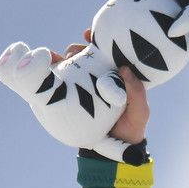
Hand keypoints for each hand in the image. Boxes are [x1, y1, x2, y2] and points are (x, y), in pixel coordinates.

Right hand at [52, 30, 149, 144]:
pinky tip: (49, 68)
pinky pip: (62, 82)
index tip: (87, 34)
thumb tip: (124, 69)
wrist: (112, 153)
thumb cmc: (130, 130)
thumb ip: (137, 93)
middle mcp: (101, 78)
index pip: (108, 52)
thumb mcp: (140, 113)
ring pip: (73, 66)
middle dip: (77, 48)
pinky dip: (54, 73)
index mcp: (118, 77)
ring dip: (64, 59)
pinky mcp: (73, 97)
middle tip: (72, 51)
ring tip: (58, 59)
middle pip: (87, 55)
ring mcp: (86, 87)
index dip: (98, 39)